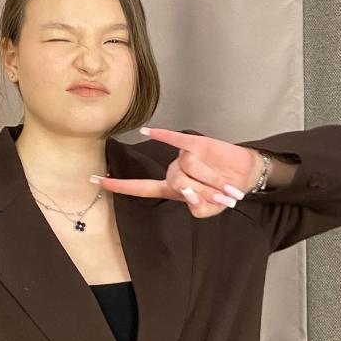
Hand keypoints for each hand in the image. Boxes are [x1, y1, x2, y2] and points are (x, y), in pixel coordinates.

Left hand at [95, 127, 261, 217]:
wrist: (244, 177)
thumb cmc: (223, 192)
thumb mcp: (209, 209)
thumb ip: (197, 206)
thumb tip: (188, 192)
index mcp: (171, 188)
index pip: (140, 188)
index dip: (119, 187)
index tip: (96, 182)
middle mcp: (173, 171)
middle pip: (178, 181)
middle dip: (203, 191)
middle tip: (222, 196)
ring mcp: (183, 157)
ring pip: (188, 166)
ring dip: (211, 178)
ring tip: (226, 184)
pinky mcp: (196, 144)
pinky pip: (177, 139)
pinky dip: (162, 136)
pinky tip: (147, 132)